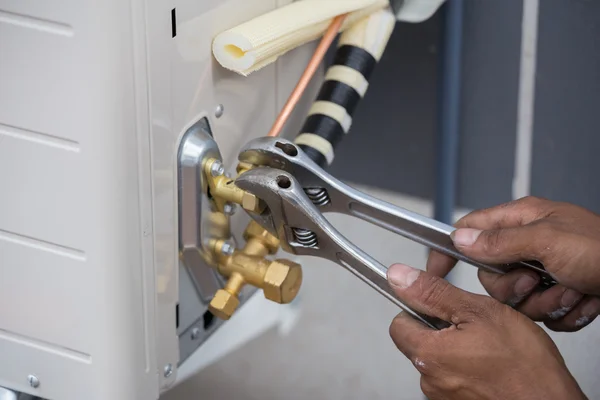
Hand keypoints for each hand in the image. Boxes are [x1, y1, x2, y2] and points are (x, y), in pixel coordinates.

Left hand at [387, 264, 586, 399]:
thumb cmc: (524, 365)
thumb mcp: (479, 311)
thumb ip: (434, 293)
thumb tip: (400, 277)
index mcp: (428, 353)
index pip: (398, 323)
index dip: (417, 308)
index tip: (439, 303)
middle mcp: (429, 378)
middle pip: (418, 341)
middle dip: (439, 327)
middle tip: (470, 322)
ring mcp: (443, 394)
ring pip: (438, 358)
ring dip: (455, 347)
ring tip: (485, 343)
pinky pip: (454, 376)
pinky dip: (467, 366)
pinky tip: (490, 362)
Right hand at [427, 196, 599, 331]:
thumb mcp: (549, 239)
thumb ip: (501, 240)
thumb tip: (462, 239)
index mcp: (522, 219)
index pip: (469, 231)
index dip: (450, 250)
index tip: (436, 270)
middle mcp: (529, 244)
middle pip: (491, 275)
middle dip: (516, 287)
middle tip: (538, 279)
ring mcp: (542, 270)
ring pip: (516, 300)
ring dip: (544, 302)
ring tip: (571, 289)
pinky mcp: (555, 293)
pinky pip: (540, 313)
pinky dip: (561, 313)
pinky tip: (581, 299)